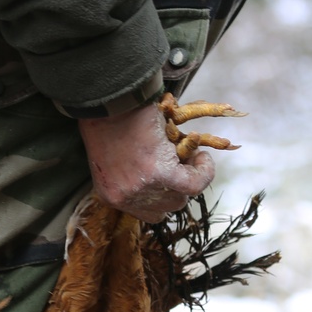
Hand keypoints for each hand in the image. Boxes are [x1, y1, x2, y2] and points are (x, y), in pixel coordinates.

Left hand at [78, 102, 214, 222]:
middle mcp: (124, 198)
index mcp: (111, 194)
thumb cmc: (108, 119)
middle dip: (179, 186)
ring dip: (191, 176)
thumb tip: (161, 174)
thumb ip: (133, 174)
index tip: (172, 175)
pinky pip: (194, 184)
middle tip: (182, 160)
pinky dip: (204, 170)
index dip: (165, 195)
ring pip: (181, 197)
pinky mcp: (160, 174)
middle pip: (166, 207)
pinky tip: (202, 155)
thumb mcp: (114, 158)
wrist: (108, 100)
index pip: (147, 211)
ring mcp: (142, 189)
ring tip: (188, 153)